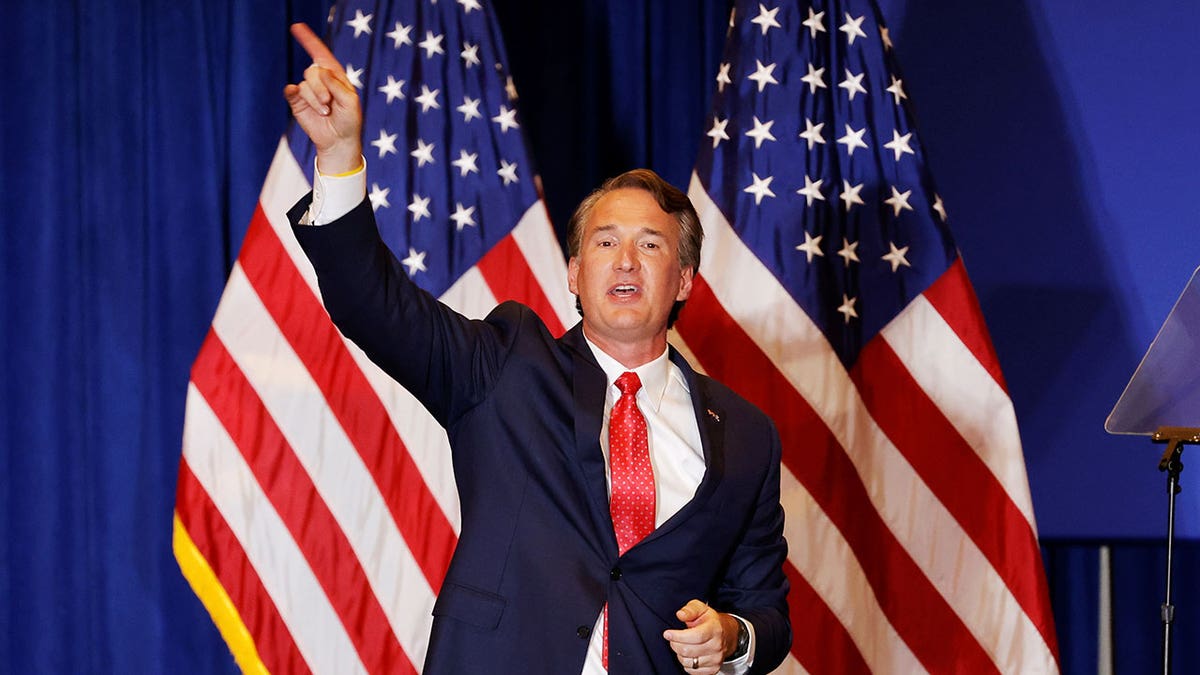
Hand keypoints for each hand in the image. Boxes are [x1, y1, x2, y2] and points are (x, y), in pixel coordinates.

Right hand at [283, 23, 362, 173]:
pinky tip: (296, 95)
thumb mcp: (350, 102)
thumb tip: (320, 70)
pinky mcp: (297, 102)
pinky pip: (292, 91)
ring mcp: (308, 91)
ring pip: (305, 84)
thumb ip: (337, 85)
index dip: (309, 41)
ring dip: (316, 99)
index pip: (321, 54)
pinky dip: (294, 92)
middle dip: (321, 88)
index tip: (297, 27)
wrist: (339, 141)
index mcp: (334, 76)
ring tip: (325, 112)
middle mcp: (320, 81)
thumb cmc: (349, 120)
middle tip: (329, 103)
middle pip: (313, 71)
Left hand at [662, 599, 738, 673]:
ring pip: (688, 662)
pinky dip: (686, 664)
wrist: (726, 634)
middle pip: (688, 651)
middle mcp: (717, 646)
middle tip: (673, 638)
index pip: (696, 636)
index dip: (679, 636)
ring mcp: (716, 659)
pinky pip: (692, 671)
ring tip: (682, 645)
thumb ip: (690, 609)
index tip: (667, 634)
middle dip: (675, 644)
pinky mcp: (713, 670)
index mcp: (715, 629)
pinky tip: (689, 654)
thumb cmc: (709, 621)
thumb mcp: (701, 608)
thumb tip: (680, 614)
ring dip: (680, 654)